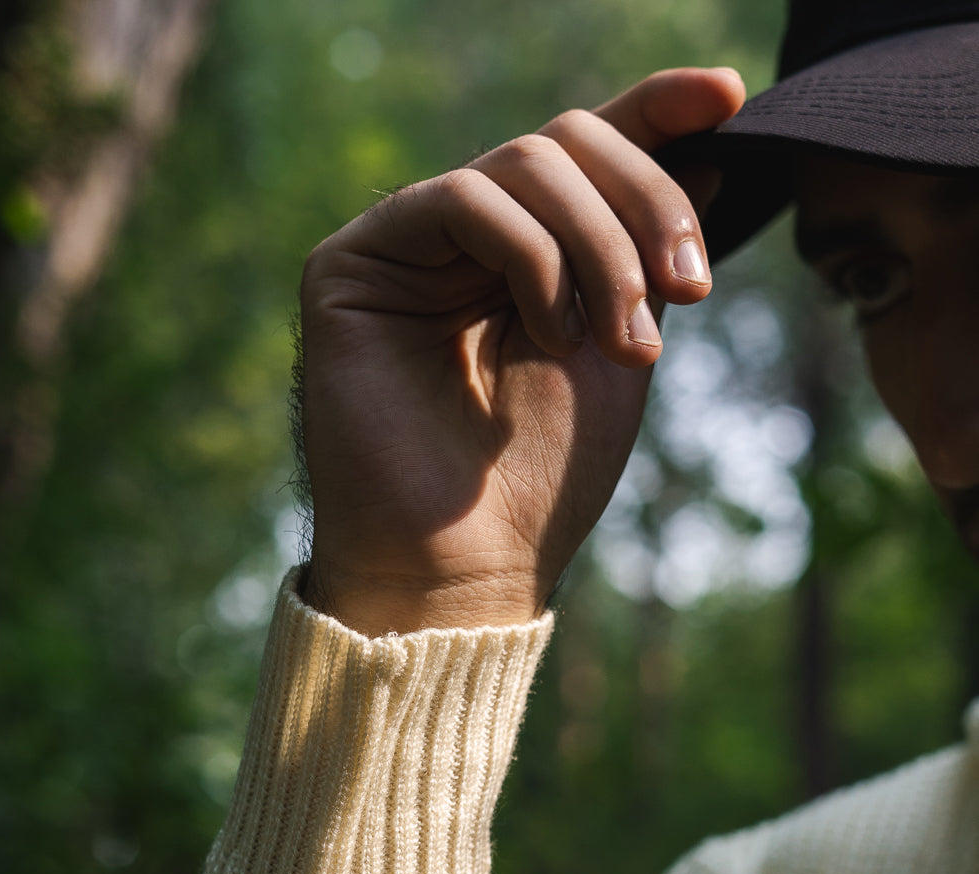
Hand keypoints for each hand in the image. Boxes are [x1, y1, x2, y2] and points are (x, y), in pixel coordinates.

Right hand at [298, 67, 744, 634]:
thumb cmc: (541, 479)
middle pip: (566, 141)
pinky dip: (531, 254)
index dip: (656, 113)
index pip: (587, 154)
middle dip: (645, 205)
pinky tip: (549, 329)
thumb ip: (648, 257)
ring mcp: (408, 247)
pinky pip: (464, 199)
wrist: (468, 566)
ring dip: (600, 246)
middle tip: (687, 291)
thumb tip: (713, 155)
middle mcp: (463, 241)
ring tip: (621, 342)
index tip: (730, 97)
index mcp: (525, 256)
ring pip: (524, 163)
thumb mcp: (621, 350)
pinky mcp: (354, 263)